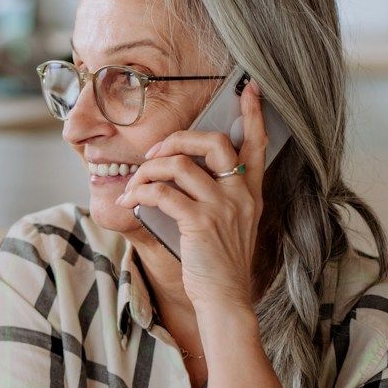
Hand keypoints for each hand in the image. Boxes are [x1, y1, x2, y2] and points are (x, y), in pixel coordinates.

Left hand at [116, 80, 268, 313]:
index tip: (251, 87)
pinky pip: (162, 192)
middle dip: (177, 138)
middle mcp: (241, 194)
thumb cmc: (221, 265)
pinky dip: (139, 192)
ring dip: (148, 169)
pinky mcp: (200, 222)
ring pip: (179, 163)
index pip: (258, 143)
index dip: (254, 113)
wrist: (226, 300)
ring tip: (134, 184)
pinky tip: (129, 201)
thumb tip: (181, 175)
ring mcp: (222, 207)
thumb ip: (218, 197)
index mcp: (251, 192)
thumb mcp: (232, 225)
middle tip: (155, 153)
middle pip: (213, 141)